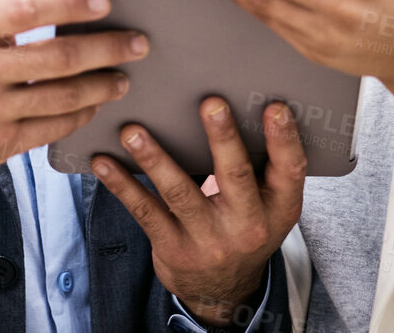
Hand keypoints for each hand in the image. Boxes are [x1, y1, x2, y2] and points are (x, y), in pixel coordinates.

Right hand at [0, 0, 146, 176]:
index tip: (104, 3)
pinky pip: (55, 128)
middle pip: (60, 58)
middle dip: (108, 48)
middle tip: (137, 43)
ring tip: (123, 75)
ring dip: (104, 85)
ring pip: (65, 97)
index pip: (28, 9)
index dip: (71, 4)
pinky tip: (96, 102)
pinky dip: (83, 114)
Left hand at [93, 98, 305, 327]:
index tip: (274, 108)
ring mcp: (209, 240)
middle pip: (235, 176)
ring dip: (154, 158)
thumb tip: (222, 105)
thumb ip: (257, 167)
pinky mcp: (173, 248)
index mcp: (278, 207)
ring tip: (132, 131)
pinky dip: (122, 184)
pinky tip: (103, 162)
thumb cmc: (242, 227)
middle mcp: (248, 225)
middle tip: (210, 103)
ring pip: (180, 193)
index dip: (284, 140)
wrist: (221, 291)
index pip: (289, 171)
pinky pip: (145, 211)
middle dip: (223, 138)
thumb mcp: (265, 206)